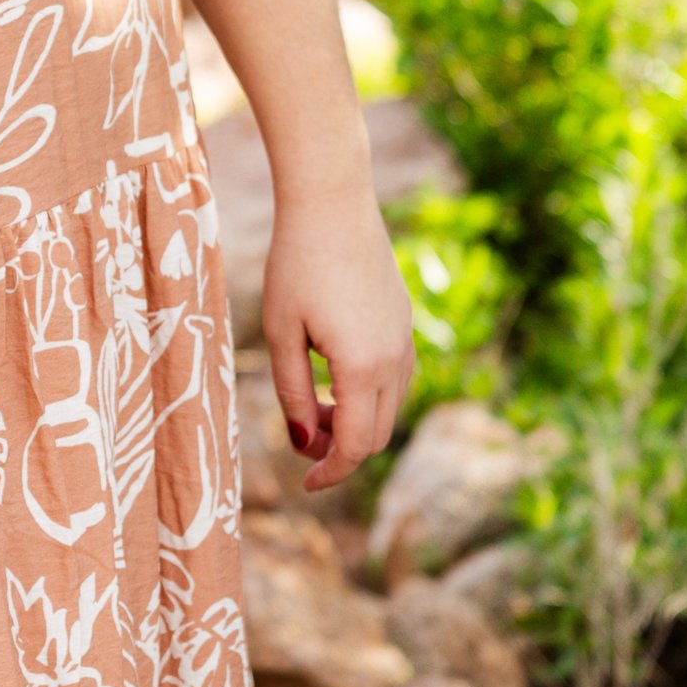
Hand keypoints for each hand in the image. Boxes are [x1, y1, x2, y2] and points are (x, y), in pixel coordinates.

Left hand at [260, 191, 414, 493]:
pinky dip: (367, 395)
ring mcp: (405, 340)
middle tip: (302, 438)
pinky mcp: (403, 323)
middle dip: (341, 449)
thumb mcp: (282, 334)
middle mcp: (395, 359)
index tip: (306, 483)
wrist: (332, 203)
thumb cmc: (296, 265)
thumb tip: (304, 442)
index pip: (357, 445)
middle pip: (378, 434)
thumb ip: (293, 394)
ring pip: (389, 408)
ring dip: (355, 421)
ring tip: (313, 405)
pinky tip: (333, 375)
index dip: (332, 471)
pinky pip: (394, 379)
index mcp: (363, 366)